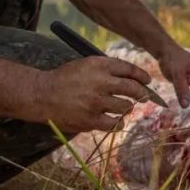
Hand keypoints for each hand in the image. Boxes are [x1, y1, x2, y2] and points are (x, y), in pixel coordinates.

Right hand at [35, 56, 152, 132]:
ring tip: (123, 108)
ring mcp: (96, 102)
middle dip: (142, 94)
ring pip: (126, 107)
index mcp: (99, 65)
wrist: (42, 95)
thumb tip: (133, 78)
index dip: (142, 76)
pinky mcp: (91, 119)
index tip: (147, 81)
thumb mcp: (86, 64)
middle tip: (144, 97)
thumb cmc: (65, 79)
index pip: (129, 69)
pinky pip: (115, 124)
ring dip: (127, 108)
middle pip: (133, 89)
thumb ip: (107, 69)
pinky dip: (118, 123)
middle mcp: (100, 82)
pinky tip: (116, 121)